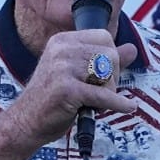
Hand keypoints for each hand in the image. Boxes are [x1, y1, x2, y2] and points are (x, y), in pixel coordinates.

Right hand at [7, 29, 136, 144]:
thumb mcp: (78, 74)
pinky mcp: (67, 89)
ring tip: (93, 101)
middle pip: (110, 55)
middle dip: (112, 77)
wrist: (26, 122)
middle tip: (98, 93)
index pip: (104, 37)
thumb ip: (105, 61)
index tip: (102, 75)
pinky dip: (118, 104)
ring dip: (109, 92)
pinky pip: (104, 95)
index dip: (111, 58)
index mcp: (62, 41)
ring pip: (108, 74)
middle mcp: (61, 50)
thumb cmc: (53, 99)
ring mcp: (62, 68)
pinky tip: (128, 108)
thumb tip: (132, 49)